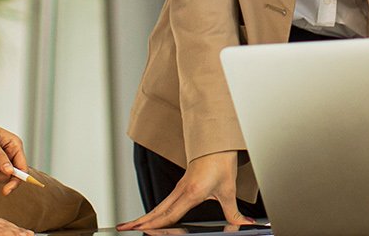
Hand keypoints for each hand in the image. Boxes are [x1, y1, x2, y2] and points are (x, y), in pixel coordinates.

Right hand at [120, 150, 252, 229]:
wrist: (217, 142)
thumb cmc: (220, 161)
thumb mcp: (228, 190)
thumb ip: (233, 211)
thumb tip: (243, 224)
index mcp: (192, 193)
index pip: (170, 214)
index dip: (156, 225)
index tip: (141, 230)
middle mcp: (182, 191)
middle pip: (157, 211)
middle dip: (140, 221)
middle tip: (124, 228)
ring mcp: (179, 188)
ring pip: (158, 206)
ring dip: (144, 217)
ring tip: (131, 225)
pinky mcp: (181, 186)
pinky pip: (164, 202)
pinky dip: (154, 211)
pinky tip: (152, 217)